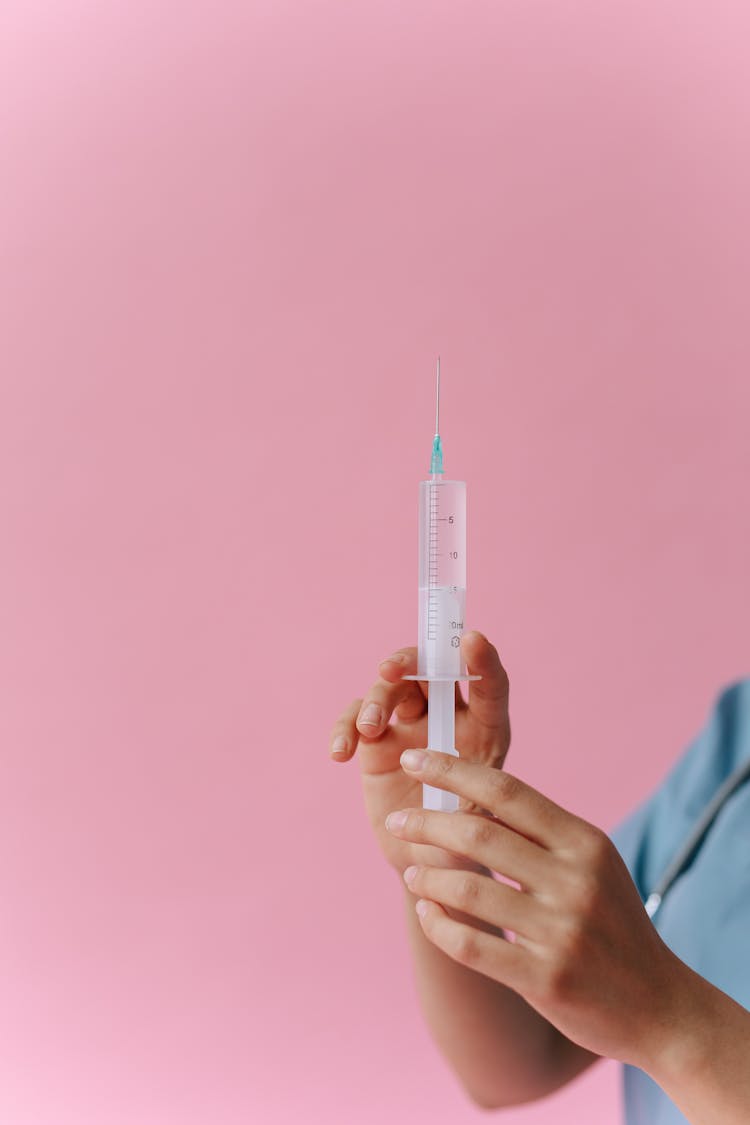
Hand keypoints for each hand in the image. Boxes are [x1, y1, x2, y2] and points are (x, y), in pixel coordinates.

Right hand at [329, 632, 510, 874]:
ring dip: (375, 700)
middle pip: (430, 670)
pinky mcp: (376, 741)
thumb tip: (447, 786)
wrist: (427, 865)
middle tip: (390, 669)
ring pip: (391, 688)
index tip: (471, 639)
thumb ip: (463, 811)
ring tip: (368, 730)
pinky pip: (355, 719)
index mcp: (486, 730)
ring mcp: (409, 725)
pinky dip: (344, 728)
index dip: (483, 659)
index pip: (489, 685)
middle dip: (410, 661)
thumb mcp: (473, 830)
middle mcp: (449, 717)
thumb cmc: (462, 844)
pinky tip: (340, 753)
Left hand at [385, 748, 681, 1068]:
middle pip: (478, 833)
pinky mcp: (545, 978)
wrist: (658, 1006)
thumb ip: (541, 834)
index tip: (415, 761)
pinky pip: (470, 946)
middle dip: (426, 822)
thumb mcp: (592, 865)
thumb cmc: (612, 924)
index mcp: (584, 842)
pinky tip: (427, 914)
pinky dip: (438, 926)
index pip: (506, 791)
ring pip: (467, 889)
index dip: (453, 771)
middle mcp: (575, 880)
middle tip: (397, 821)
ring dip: (427, 877)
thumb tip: (468, 797)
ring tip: (411, 873)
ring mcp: (561, 931)